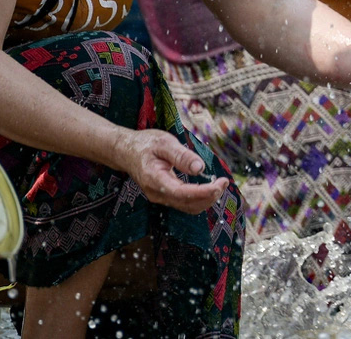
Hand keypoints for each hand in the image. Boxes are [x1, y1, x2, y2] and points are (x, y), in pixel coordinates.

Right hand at [114, 128, 229, 213]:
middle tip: (224, 182)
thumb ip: (181, 156)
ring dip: (206, 199)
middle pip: (187, 204)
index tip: (220, 184)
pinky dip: (199, 199)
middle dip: (209, 196)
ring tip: (220, 184)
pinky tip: (209, 188)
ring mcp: (159, 197)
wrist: (126, 152)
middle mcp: (157, 193)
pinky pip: (184, 204)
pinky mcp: (164, 196)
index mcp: (155, 179)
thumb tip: (200, 168)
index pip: (182, 193)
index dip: (204, 192)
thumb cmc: (145, 145)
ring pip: (187, 207)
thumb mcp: (164, 143)